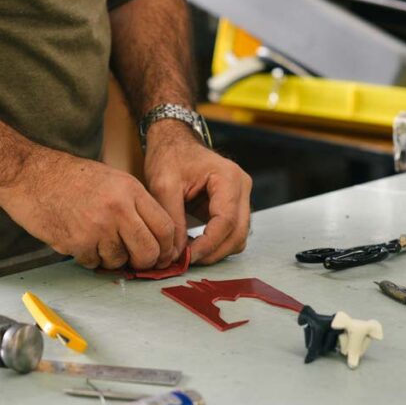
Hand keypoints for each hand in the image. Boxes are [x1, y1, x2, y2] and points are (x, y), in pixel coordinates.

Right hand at [0, 149, 175, 269]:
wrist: (28, 175)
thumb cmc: (68, 177)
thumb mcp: (111, 179)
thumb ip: (134, 204)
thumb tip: (155, 236)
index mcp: (130, 189)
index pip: (166, 227)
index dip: (168, 247)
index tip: (163, 254)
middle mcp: (118, 209)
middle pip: (149, 251)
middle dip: (145, 262)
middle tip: (137, 260)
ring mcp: (97, 227)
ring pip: (120, 261)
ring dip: (111, 259)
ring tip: (97, 240)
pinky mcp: (77, 243)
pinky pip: (94, 264)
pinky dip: (89, 258)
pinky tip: (79, 239)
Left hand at [143, 120, 251, 264]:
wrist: (173, 142)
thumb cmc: (169, 156)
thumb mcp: (163, 185)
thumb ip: (171, 219)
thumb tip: (176, 253)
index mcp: (228, 178)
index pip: (226, 221)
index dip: (208, 244)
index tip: (187, 257)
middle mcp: (242, 187)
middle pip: (238, 233)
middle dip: (213, 252)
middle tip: (186, 261)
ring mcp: (241, 197)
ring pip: (238, 237)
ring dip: (216, 250)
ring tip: (188, 254)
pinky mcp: (234, 206)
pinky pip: (231, 232)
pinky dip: (216, 244)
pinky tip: (194, 245)